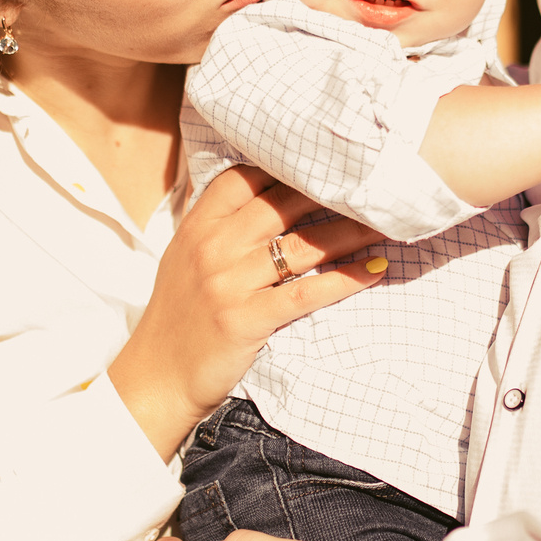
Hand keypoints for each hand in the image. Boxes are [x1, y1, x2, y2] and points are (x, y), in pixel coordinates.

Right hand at [109, 165, 386, 460]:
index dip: (286, 165)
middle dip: (330, 193)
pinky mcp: (246, 320)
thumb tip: (258, 195)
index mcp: (197, 228)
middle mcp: (212, 249)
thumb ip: (216, 227)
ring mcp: (229, 284)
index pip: (244, 178)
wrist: (156, 380)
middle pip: (281, 204)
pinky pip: (306, 293)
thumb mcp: (184, 261)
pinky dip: (345, 280)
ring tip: (384, 225)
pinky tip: (373, 270)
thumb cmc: (177, 320)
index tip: (324, 161)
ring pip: (302, 246)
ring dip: (350, 233)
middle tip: (370, 186)